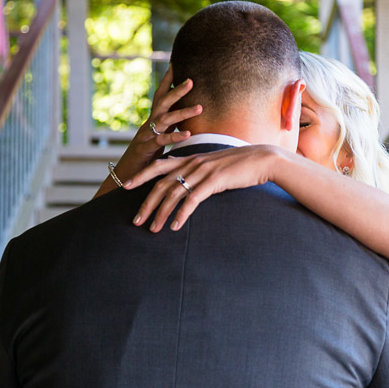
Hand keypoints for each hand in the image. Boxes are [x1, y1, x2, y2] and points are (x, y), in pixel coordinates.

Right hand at [114, 65, 202, 179]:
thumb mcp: (161, 137)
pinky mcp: (147, 147)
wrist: (129, 173)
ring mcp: (147, 134)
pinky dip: (175, 135)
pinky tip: (188, 134)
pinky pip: (162, 139)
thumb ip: (172, 127)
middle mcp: (150, 122)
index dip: (167, 81)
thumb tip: (188, 120)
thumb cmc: (148, 155)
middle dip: (177, 90)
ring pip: (165, 119)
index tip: (175, 64)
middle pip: (163, 102)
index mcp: (154, 118)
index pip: (161, 95)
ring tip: (200, 108)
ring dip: (183, 112)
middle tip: (191, 80)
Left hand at [125, 145, 282, 231]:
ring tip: (153, 229)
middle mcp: (192, 164)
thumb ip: (200, 172)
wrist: (262, 160)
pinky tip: (175, 226)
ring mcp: (202, 172)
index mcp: (191, 158)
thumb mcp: (215, 165)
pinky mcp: (214, 181)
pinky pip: (192, 200)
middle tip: (136, 221)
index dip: (141, 176)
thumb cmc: (240, 165)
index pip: (159, 166)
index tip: (125, 186)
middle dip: (146, 204)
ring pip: (174, 194)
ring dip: (161, 213)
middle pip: (161, 185)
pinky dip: (182, 214)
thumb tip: (190, 183)